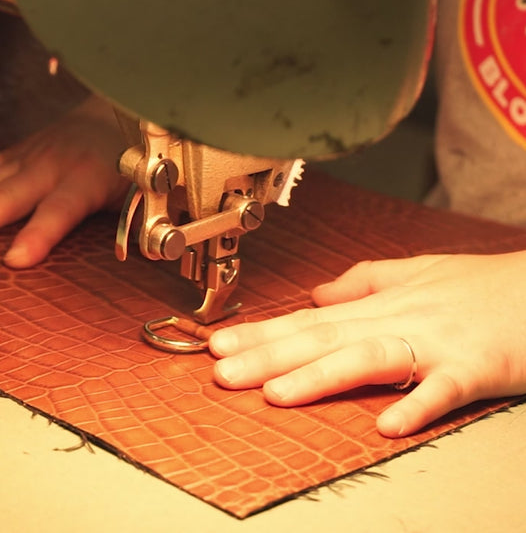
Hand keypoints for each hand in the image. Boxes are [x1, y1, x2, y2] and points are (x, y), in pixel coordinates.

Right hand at [0, 95, 129, 267]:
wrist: (114, 112)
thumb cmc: (128, 158)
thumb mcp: (139, 191)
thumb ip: (134, 220)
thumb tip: (144, 252)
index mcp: (85, 179)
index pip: (59, 210)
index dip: (39, 235)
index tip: (15, 259)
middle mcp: (50, 166)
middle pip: (6, 197)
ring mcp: (26, 158)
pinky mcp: (14, 155)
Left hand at [210, 252, 525, 436]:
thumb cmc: (477, 283)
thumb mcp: (414, 271)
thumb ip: (362, 280)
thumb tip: (317, 294)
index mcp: (380, 303)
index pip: (309, 319)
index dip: (263, 332)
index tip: (220, 344)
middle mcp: (398, 320)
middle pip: (323, 338)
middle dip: (268, 356)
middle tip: (222, 371)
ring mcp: (435, 344)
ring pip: (367, 358)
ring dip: (320, 376)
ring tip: (275, 394)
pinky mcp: (474, 368)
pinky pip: (442, 389)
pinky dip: (416, 405)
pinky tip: (387, 425)